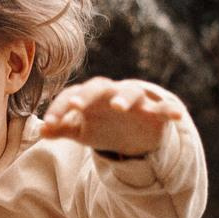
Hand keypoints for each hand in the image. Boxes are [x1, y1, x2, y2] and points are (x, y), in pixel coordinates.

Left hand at [39, 77, 182, 157]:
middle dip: (89, 95)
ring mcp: (136, 102)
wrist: (136, 130)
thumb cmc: (103, 126)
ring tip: (118, 107)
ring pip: (131, 93)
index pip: (73, 96)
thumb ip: (61, 128)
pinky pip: (165, 109)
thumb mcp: (81, 129)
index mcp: (92, 96)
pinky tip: (177, 115)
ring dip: (124, 98)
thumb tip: (41, 130)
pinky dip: (171, 110)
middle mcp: (113, 94)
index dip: (60, 109)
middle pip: (100, 87)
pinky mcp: (157, 113)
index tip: (50, 124)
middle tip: (78, 107)